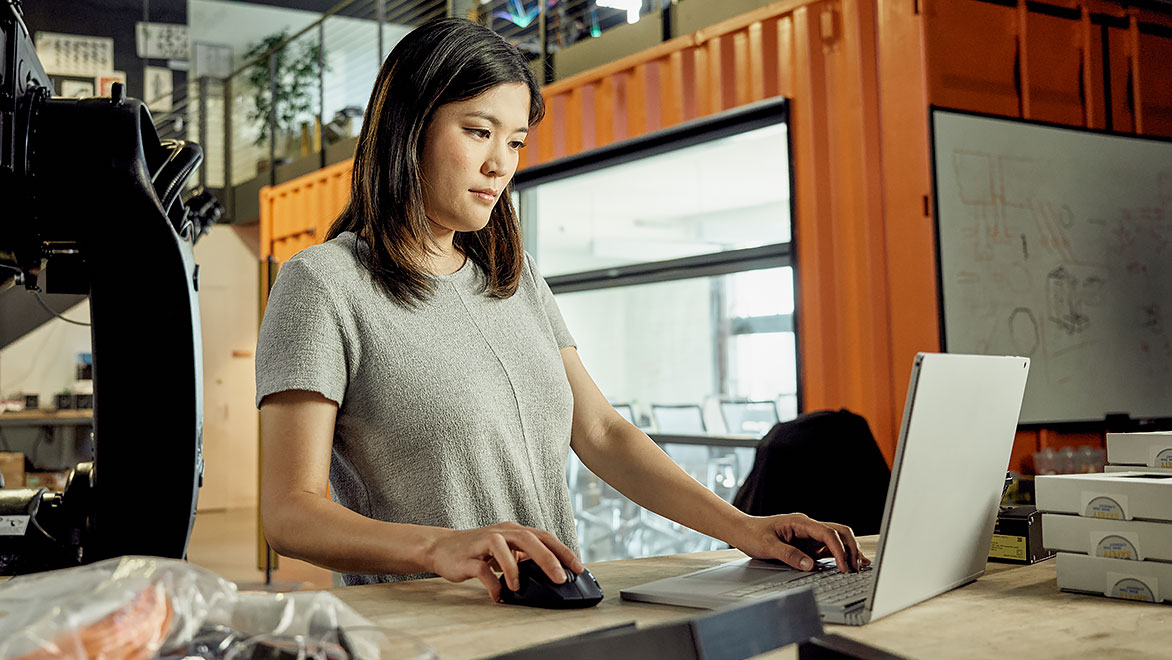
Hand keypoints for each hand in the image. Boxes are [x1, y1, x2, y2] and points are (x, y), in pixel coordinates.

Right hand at [424, 521, 583, 601]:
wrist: (441, 547)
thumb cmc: (477, 551)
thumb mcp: (505, 550)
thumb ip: (524, 556)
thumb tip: (550, 572)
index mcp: (514, 530)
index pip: (544, 536)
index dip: (562, 550)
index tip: (578, 567)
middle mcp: (501, 532)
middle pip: (529, 539)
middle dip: (548, 558)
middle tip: (560, 578)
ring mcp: (484, 542)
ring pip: (504, 547)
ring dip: (515, 569)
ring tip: (519, 587)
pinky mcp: (468, 557)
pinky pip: (482, 570)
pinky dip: (492, 584)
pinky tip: (498, 595)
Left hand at [730, 513, 869, 572]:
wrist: (742, 531)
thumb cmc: (752, 534)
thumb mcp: (768, 546)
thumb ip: (789, 555)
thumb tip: (810, 565)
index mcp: (800, 522)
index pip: (828, 533)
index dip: (839, 550)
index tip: (843, 566)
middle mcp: (808, 527)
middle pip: (839, 532)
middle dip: (851, 549)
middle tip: (856, 569)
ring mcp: (810, 535)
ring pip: (837, 539)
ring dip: (849, 552)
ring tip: (859, 568)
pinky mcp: (808, 544)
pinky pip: (829, 548)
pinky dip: (840, 556)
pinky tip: (848, 564)